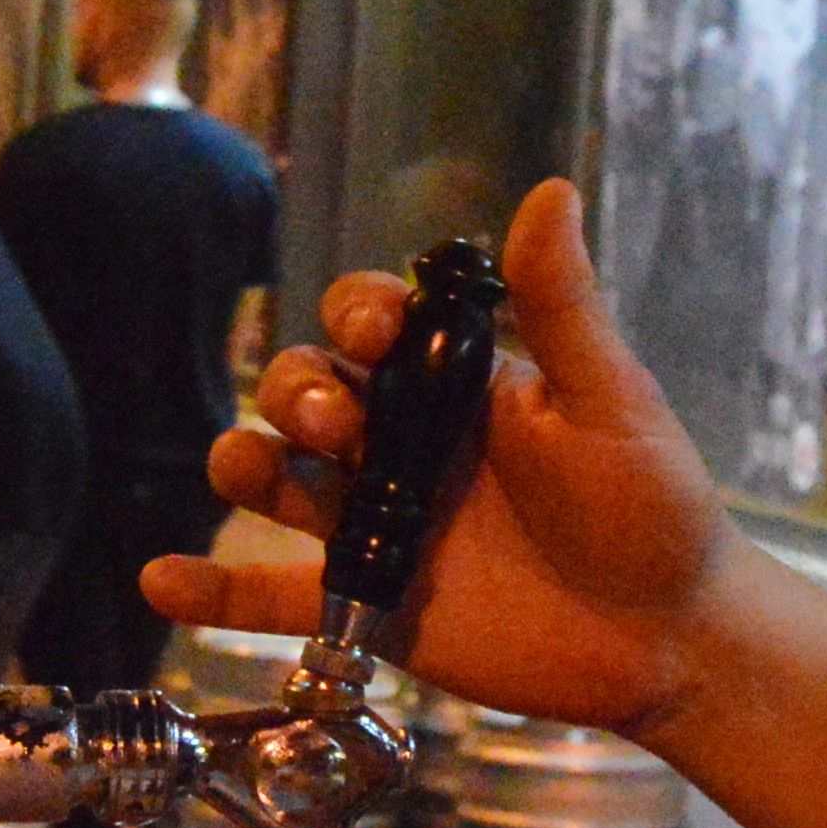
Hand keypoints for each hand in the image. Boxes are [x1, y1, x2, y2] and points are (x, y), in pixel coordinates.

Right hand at [147, 180, 733, 734]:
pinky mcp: (365, 606)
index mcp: (453, 388)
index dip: (358, 317)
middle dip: (299, 391)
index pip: (372, 324)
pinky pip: (270, 596)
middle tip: (340, 425)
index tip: (379, 338)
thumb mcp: (609, 401)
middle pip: (306, 391)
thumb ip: (563, 305)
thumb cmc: (652, 510)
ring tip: (249, 470)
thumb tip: (550, 189)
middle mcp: (401, 447)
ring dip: (245, 463)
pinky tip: (160, 581)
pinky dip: (211, 590)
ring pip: (276, 478)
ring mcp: (374, 526)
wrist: (666, 638)